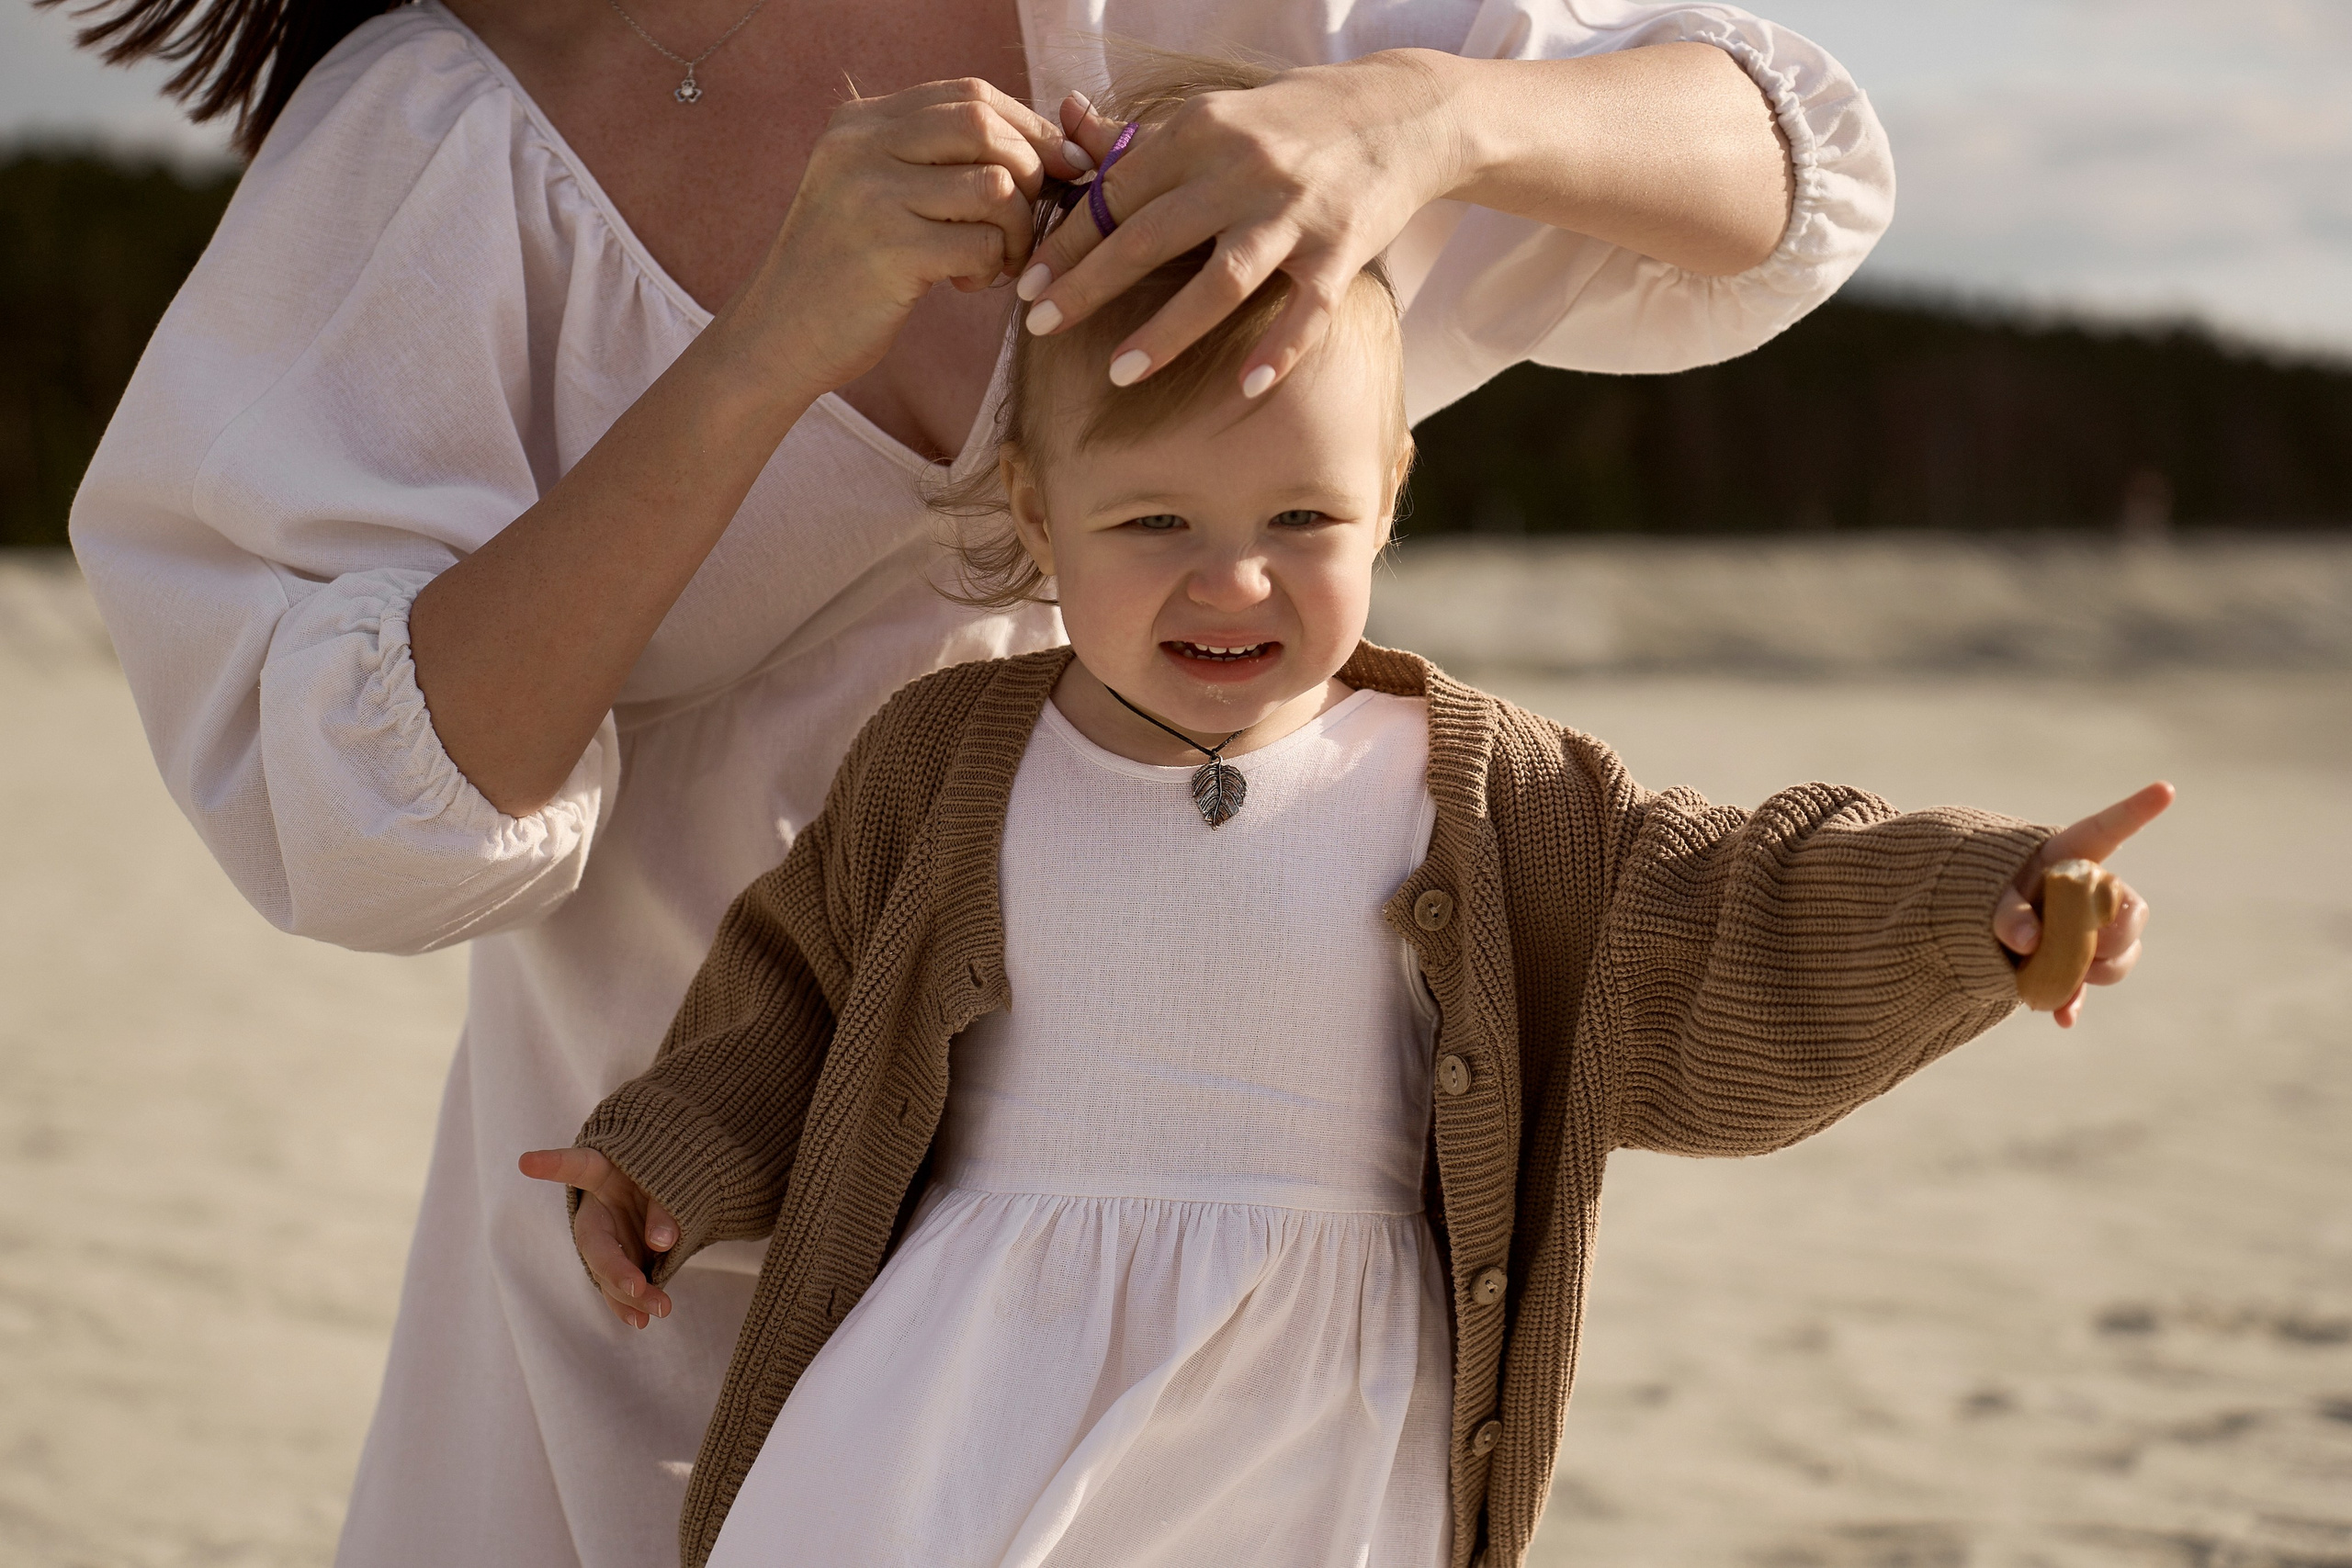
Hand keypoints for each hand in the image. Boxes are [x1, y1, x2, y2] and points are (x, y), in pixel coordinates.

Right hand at [519, 1147, 680, 1329]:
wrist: (667, 1191)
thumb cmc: (663, 1177)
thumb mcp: (670, 1182)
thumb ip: (665, 1207)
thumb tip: (661, 1240)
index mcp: (602, 1173)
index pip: (577, 1165)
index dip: (552, 1163)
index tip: (526, 1161)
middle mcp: (596, 1210)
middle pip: (596, 1241)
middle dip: (614, 1267)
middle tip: (636, 1285)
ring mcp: (605, 1239)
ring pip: (607, 1271)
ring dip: (630, 1293)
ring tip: (660, 1308)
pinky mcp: (617, 1261)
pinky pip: (616, 1286)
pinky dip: (629, 1304)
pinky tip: (640, 1320)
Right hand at [717, 78, 1093, 399]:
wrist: (778, 336)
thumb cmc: (846, 270)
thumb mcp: (875, 191)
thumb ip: (935, 157)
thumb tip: (1050, 142)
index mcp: (859, 121)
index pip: (968, 94)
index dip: (1028, 126)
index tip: (1059, 165)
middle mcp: (860, 146)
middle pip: (985, 125)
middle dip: (1030, 172)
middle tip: (1023, 221)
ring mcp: (871, 196)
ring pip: (994, 185)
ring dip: (1014, 230)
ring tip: (992, 260)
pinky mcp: (889, 252)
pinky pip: (981, 243)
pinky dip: (991, 267)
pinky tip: (964, 285)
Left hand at [1016, 52, 1467, 395]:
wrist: (1400, 114)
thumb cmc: (1290, 122)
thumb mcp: (1214, 114)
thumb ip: (1142, 136)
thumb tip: (1067, 127)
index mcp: (1202, 131)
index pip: (1118, 191)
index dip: (1069, 239)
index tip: (1026, 281)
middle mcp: (1244, 170)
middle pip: (1152, 236)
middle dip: (1089, 285)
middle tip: (1040, 325)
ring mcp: (1295, 215)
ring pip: (1221, 281)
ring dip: (1165, 332)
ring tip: (1117, 373)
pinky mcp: (1341, 253)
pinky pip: (1305, 312)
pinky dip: (1278, 351)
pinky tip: (1244, 386)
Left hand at [1994, 782, 2174, 1027]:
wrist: (1970, 926)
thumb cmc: (1981, 892)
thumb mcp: (1983, 893)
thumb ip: (2003, 911)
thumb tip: (2028, 942)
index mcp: (2068, 856)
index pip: (2107, 829)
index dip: (2136, 809)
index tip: (2165, 787)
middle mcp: (2089, 891)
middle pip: (2131, 910)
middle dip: (2117, 933)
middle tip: (2083, 944)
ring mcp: (2088, 929)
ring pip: (2122, 952)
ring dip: (2098, 968)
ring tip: (2055, 969)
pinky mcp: (2075, 963)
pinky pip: (2087, 986)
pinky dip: (2071, 1000)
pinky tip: (2062, 1017)